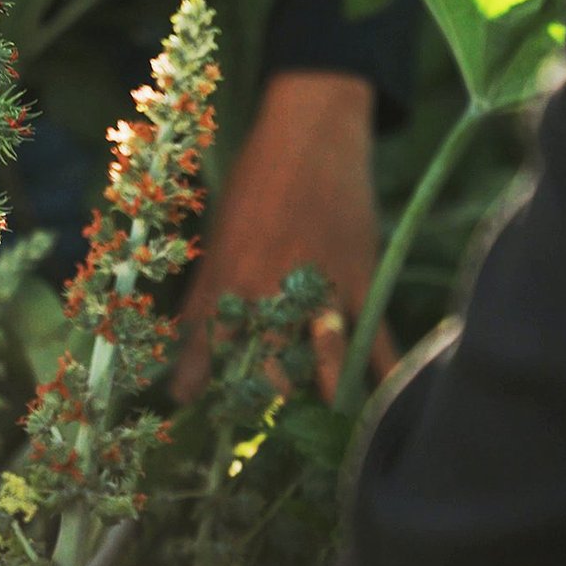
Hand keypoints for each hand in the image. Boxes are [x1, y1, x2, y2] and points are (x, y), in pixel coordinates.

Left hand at [173, 71, 398, 403]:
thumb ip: (203, 300)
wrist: (311, 134)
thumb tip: (184, 354)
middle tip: (258, 431)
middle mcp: (270, 284)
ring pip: (319, 356)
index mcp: (229, 271)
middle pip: (265, 359)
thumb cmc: (253, 184)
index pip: (206, 339)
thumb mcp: (216, 238)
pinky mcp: (359, 278)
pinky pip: (372, 337)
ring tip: (313, 429)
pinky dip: (377, 372)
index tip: (188, 409)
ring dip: (316, 394)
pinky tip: (380, 404)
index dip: (197, 378)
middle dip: (260, 398)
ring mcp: (319, 284)